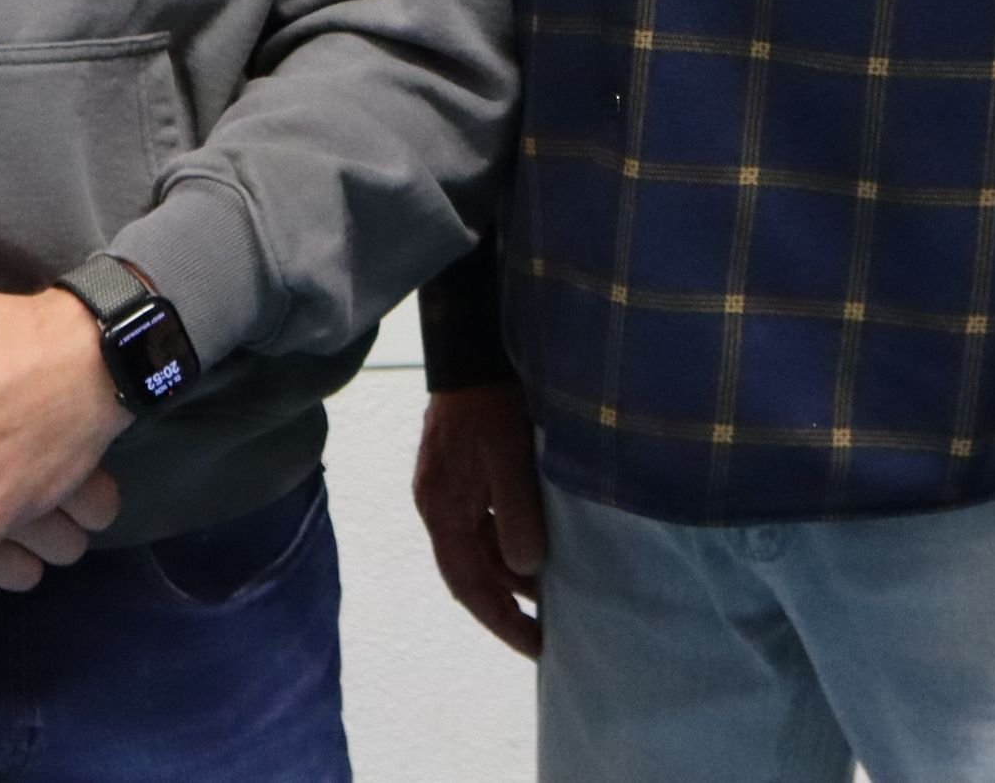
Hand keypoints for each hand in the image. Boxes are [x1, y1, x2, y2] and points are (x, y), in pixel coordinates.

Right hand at [412, 381, 547, 657]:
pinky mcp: (466, 471)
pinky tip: (540, 545)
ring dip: (512, 572)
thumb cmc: (489, 403)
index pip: (468, 584)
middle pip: (472, 572)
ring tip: (553, 593)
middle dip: (507, 604)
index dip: (500, 620)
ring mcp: (451, 489)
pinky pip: (488, 522)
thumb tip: (526, 570)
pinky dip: (511, 541)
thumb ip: (516, 515)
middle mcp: (441, 507)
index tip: (534, 647)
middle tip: (548, 632)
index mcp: (443, 510)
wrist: (472, 348)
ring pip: (481, 548)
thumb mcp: (508, 459)